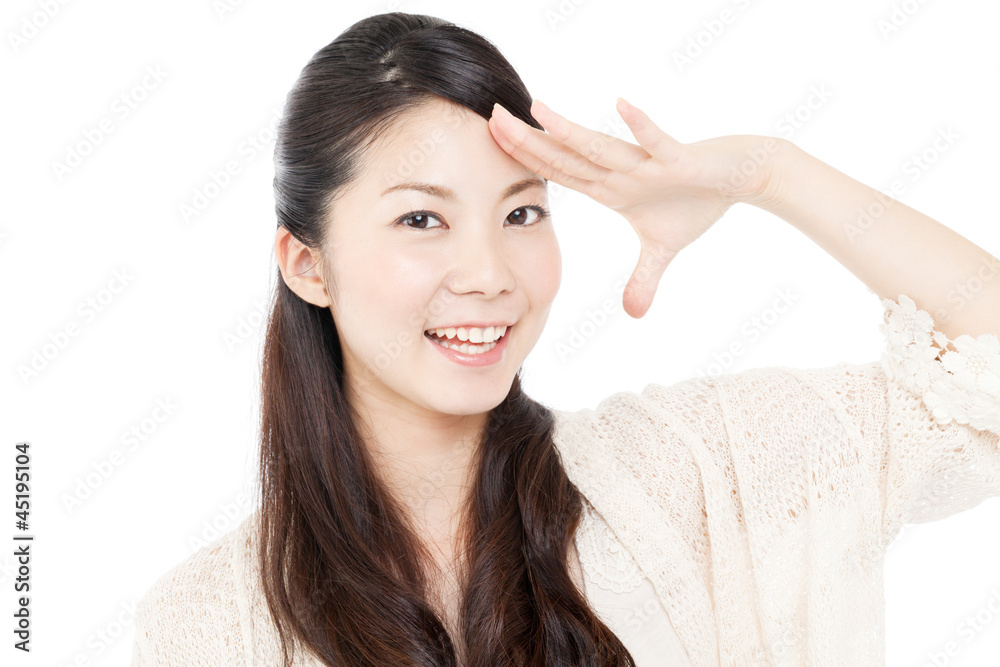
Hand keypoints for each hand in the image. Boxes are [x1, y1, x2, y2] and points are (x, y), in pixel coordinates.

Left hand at [488, 98, 778, 317]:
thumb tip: (634, 315)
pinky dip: (642, 128)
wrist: (739, 175)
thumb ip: (643, 278)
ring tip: (536, 111)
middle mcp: (622, 171)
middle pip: (568, 156)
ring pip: (601, 148)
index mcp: (611, 188)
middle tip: (491, 117)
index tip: (492, 146)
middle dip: (530, 140)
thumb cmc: (696, 200)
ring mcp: (648, 164)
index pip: (560, 173)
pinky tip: (622, 105)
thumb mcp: (664, 250)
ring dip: (570, 132)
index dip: (527, 162)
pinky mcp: (679, 159)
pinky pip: (657, 143)